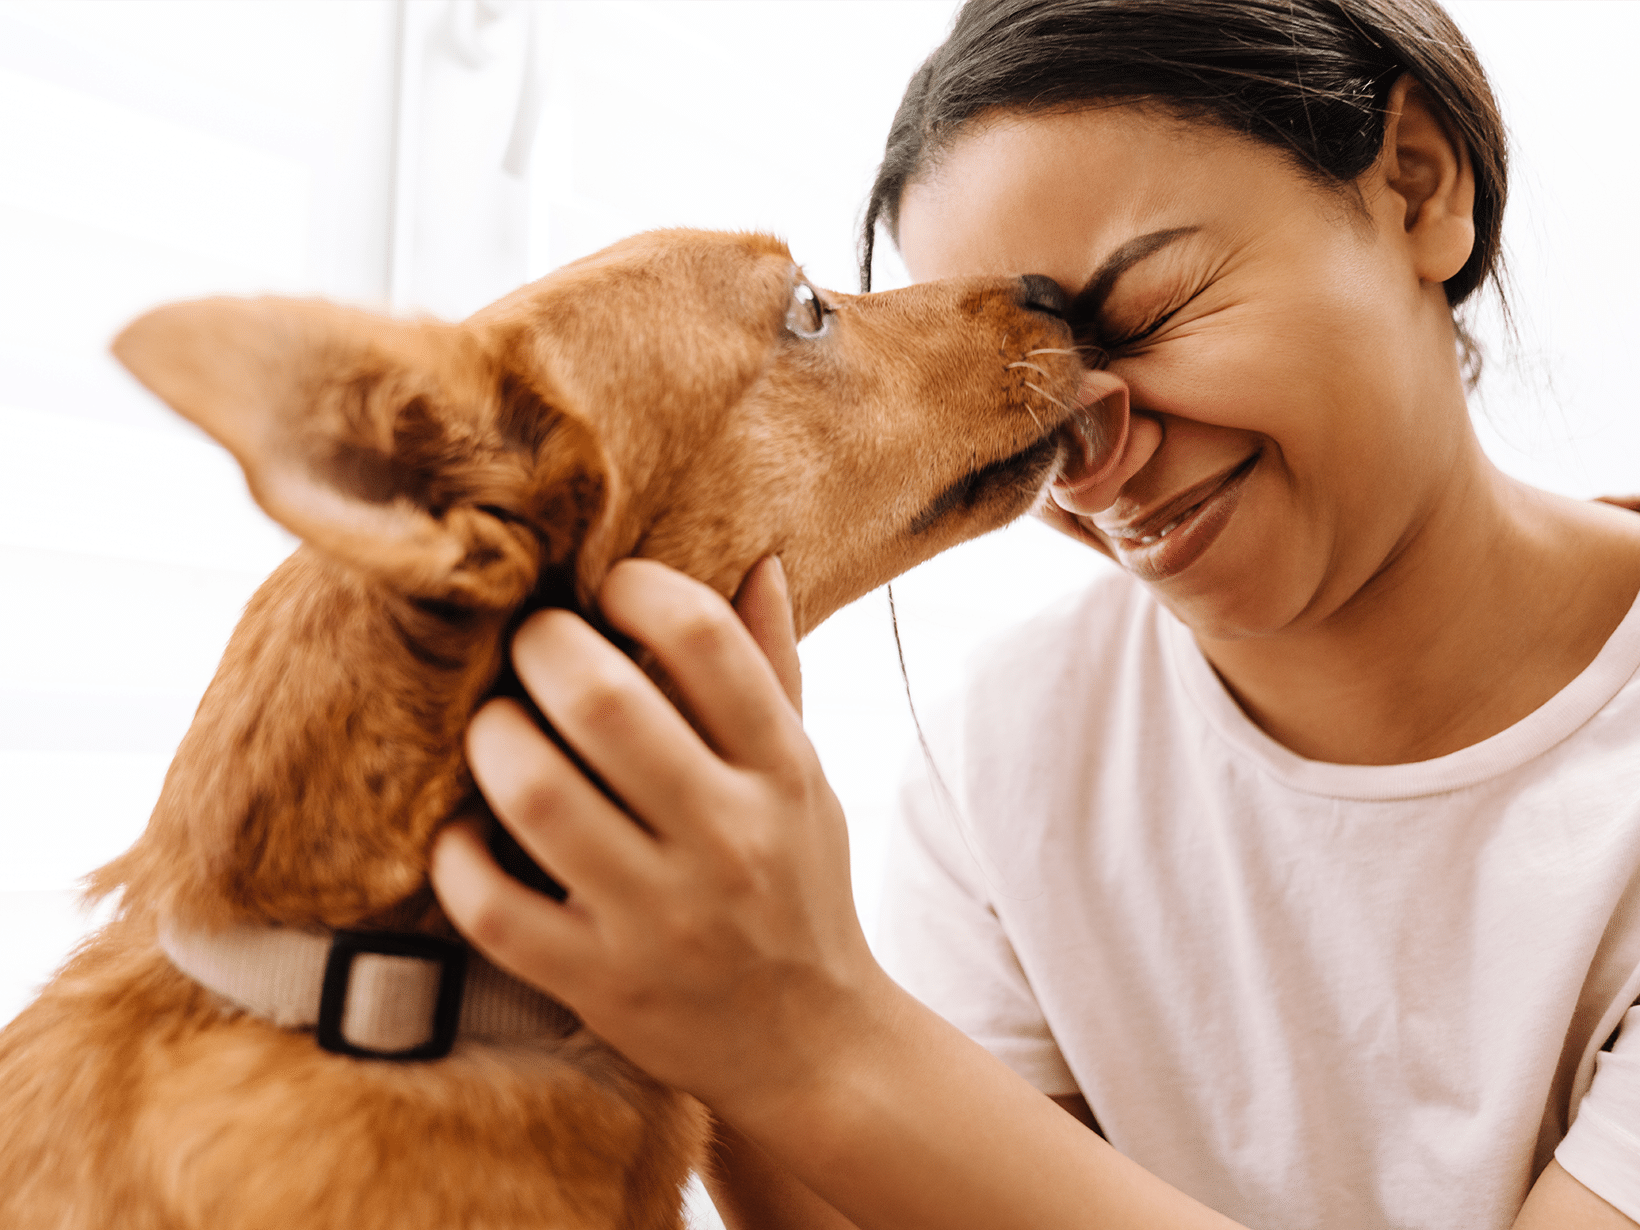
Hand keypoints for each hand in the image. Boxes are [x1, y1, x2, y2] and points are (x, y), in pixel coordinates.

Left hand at [430, 557, 888, 1120]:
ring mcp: (659, 918)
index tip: (608, 589)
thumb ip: (773, 670)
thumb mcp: (805, 776)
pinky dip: (458, 856)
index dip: (636, 587)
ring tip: (494, 726)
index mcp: (781, 771)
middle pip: (603, 700)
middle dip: (540, 646)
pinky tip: (468, 831)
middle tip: (527, 644)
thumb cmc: (796, 885)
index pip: (704, 638)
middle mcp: (727, 839)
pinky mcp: (599, 984)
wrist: (812, 1044)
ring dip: (492, 738)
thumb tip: (757, 559)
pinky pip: (492, 907)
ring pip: (536, 793)